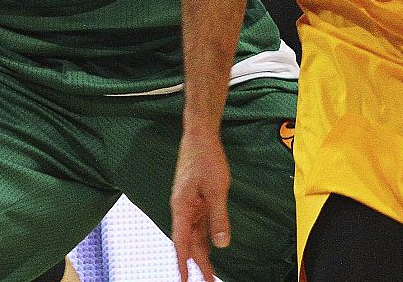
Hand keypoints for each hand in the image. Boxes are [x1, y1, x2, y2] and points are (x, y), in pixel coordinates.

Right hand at [171, 133, 230, 281]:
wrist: (200, 136)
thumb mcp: (217, 190)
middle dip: (197, 262)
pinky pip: (199, 222)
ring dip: (201, 251)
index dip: (182, 263)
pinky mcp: (196, 198)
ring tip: (210, 270)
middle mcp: (182, 208)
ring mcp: (189, 203)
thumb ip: (218, 218)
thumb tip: (221, 244)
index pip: (181, 242)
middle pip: (188, 241)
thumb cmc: (206, 159)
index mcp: (182, 208)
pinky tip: (212, 245)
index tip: (183, 281)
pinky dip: (205, 236)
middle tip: (207, 281)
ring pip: (194, 233)